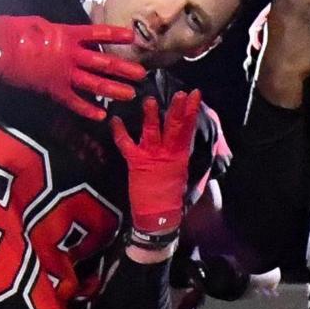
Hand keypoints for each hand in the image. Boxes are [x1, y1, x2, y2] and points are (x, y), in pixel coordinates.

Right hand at [0, 14, 145, 121]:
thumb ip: (61, 31)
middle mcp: (70, 54)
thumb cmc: (14, 30)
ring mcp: (62, 73)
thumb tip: (71, 34)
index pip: (97, 34)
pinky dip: (88, 109)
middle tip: (142, 74)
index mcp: (67, 34)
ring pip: (94, 83)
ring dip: (114, 89)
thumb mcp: (42, 23)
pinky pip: (74, 101)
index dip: (115, 35)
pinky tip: (102, 115)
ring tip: (132, 94)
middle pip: (103, 62)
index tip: (133, 37)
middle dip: (124, 69)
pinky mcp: (52, 89)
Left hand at [112, 90, 202, 240]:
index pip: (188, 127)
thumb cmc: (171, 195)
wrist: (159, 215)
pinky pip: (126, 144)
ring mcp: (152, 156)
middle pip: (174, 126)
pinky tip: (114, 120)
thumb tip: (189, 138)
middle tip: (180, 93)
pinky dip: (119, 132)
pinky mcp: (136, 162)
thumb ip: (183, 152)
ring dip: (151, 115)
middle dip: (177, 109)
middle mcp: (167, 152)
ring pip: (152, 131)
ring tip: (149, 100)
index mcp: (180, 154)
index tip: (195, 94)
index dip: (192, 110)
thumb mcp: (183, 172)